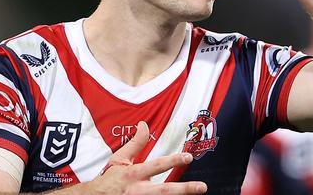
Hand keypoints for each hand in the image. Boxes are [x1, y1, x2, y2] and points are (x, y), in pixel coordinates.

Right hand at [84, 121, 206, 194]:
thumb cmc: (110, 179)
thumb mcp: (120, 159)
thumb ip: (136, 143)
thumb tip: (144, 124)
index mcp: (133, 174)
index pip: (156, 166)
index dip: (172, 161)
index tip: (188, 157)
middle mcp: (138, 191)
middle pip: (164, 191)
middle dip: (184, 189)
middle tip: (202, 187)